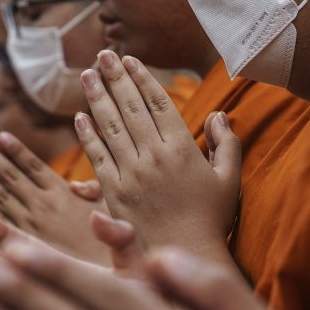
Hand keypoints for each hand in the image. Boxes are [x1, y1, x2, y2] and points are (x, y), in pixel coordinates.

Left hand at [0, 132, 111, 264]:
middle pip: (10, 178)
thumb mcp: (111, 212)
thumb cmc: (113, 248)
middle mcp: (45, 209)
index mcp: (65, 195)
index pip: (34, 166)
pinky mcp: (23, 247)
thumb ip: (95, 194)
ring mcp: (31, 228)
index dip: (15, 150)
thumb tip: (78, 186)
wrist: (105, 284)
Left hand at [76, 50, 240, 263]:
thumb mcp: (229, 180)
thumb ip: (227, 144)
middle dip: (115, 78)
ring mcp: (131, 174)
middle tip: (102, 55)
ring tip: (87, 75)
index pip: (159, 104)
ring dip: (97, 98)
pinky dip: (87, 136)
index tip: (130, 61)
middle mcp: (154, 157)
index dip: (143, 79)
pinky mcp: (114, 193)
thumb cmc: (212, 220)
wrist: (185, 254)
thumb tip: (220, 115)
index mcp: (183, 150)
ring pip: (110, 127)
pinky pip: (97, 157)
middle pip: (131, 108)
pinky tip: (80, 117)